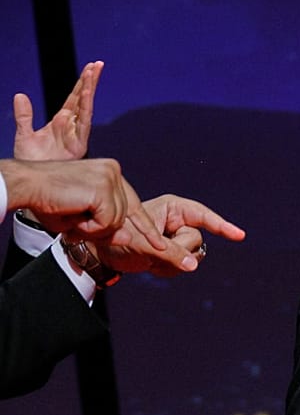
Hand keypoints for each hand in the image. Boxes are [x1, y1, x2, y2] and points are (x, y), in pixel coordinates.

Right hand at [0, 157, 164, 247]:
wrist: (26, 185)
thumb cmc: (47, 200)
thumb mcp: (81, 219)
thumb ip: (106, 228)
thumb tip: (128, 238)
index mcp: (110, 173)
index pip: (133, 203)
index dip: (145, 226)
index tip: (158, 243)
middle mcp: (114, 171)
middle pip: (126, 216)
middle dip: (105, 229)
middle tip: (78, 224)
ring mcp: (110, 178)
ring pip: (118, 221)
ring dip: (93, 228)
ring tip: (72, 214)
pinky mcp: (103, 188)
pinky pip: (108, 222)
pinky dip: (89, 226)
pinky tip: (74, 213)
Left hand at [13, 60, 100, 160]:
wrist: (34, 181)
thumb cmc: (31, 162)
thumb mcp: (23, 135)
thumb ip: (24, 116)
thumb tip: (20, 95)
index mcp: (61, 122)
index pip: (74, 98)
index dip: (81, 83)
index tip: (90, 68)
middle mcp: (72, 126)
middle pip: (83, 99)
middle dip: (90, 81)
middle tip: (98, 64)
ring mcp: (77, 134)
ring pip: (86, 107)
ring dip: (89, 89)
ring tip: (94, 72)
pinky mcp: (79, 144)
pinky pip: (84, 122)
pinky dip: (85, 107)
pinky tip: (86, 94)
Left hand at [95, 193, 245, 275]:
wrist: (100, 255)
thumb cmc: (117, 240)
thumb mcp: (144, 245)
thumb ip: (172, 253)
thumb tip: (194, 265)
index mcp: (172, 207)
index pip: (203, 216)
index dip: (222, 226)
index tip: (239, 236)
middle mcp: (179, 220)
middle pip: (196, 239)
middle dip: (178, 250)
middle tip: (153, 253)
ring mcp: (178, 237)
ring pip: (193, 255)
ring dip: (173, 262)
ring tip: (151, 260)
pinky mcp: (176, 252)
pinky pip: (186, 265)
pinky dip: (169, 269)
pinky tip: (153, 266)